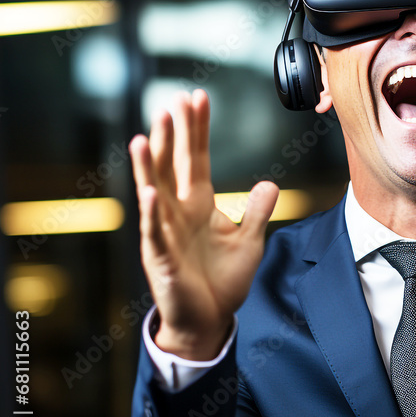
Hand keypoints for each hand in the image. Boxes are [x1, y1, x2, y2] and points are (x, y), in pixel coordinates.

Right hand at [129, 90, 278, 359]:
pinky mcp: (162, 258)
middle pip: (172, 166)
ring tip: (144, 135)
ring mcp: (165, 233)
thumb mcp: (250, 241)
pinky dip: (153, 213)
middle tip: (173, 102)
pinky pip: (155, 232)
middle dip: (173, 135)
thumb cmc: (223, 280)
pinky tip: (150, 192)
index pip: (195, 158)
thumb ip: (258, 211)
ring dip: (149, 165)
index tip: (197, 97)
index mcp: (198, 204)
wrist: (209, 319)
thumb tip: (270, 183)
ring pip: (154, 192)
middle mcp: (177, 212)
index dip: (196, 129)